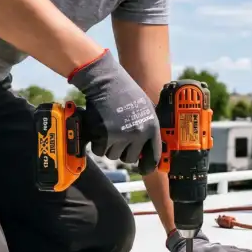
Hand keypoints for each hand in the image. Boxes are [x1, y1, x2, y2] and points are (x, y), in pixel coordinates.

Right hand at [68, 50, 160, 173]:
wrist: (106, 82)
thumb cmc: (125, 93)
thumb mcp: (146, 109)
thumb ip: (148, 128)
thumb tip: (148, 149)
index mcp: (151, 127)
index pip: (153, 155)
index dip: (148, 165)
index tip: (144, 169)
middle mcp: (137, 133)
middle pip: (130, 158)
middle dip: (123, 151)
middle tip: (119, 137)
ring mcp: (120, 135)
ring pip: (113, 155)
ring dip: (109, 146)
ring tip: (110, 128)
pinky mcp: (103, 135)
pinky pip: (100, 151)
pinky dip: (97, 144)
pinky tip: (100, 129)